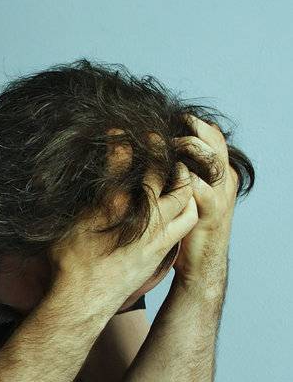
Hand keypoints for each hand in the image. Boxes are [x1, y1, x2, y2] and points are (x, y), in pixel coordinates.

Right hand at [48, 160, 198, 317]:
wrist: (81, 302)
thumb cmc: (69, 263)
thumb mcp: (71, 222)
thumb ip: (87, 193)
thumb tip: (83, 169)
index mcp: (115, 209)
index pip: (126, 165)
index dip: (124, 145)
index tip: (120, 131)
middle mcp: (143, 222)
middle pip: (168, 180)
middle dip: (165, 158)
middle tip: (158, 146)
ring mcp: (156, 239)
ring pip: (186, 204)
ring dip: (184, 186)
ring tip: (174, 175)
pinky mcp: (161, 252)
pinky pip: (184, 225)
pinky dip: (185, 208)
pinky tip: (174, 204)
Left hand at [169, 114, 236, 292]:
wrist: (201, 265)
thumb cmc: (187, 228)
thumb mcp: (188, 196)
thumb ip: (181, 174)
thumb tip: (156, 151)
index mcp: (220, 175)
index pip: (214, 138)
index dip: (197, 124)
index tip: (176, 116)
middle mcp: (224, 182)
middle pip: (215, 144)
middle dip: (194, 130)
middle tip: (173, 124)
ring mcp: (219, 197)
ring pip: (211, 161)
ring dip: (189, 148)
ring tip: (169, 143)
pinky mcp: (209, 214)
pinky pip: (199, 188)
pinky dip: (184, 177)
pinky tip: (167, 172)